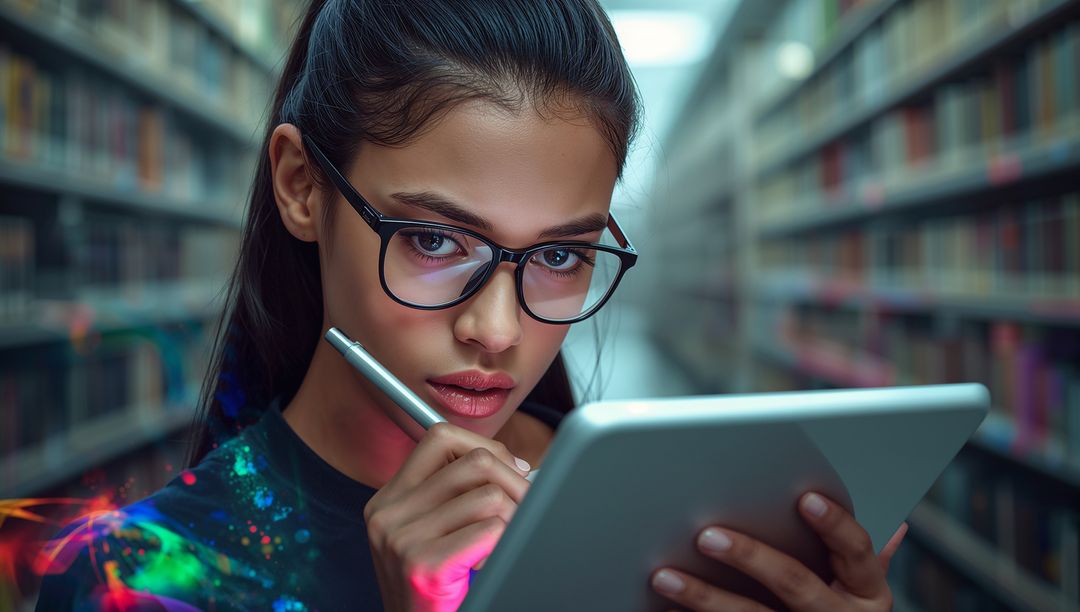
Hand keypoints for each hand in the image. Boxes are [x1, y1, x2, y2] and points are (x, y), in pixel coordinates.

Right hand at [364, 422, 531, 611]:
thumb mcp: (428, 530)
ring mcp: (402, 539)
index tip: (510, 469)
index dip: (485, 446)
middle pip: (474, 462)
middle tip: (527, 504)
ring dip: (512, 518)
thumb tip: (514, 465)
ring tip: (504, 540)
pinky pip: (490, 531)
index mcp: (389, 497)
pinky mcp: (423, 565)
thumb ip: (455, 492)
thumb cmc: (432, 585)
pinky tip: (489, 562)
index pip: (440, 438)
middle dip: (514, 481)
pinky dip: (504, 544)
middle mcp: (389, 513)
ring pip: (489, 497)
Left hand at [650, 492, 908, 610]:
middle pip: (794, 583)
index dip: (834, 524)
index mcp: (869, 591)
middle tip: (706, 535)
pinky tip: (662, 609)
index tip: (805, 499)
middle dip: (749, 556)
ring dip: (703, 598)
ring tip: (664, 577)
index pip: (856, 550)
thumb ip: (859, 557)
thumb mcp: (862, 590)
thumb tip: (891, 524)